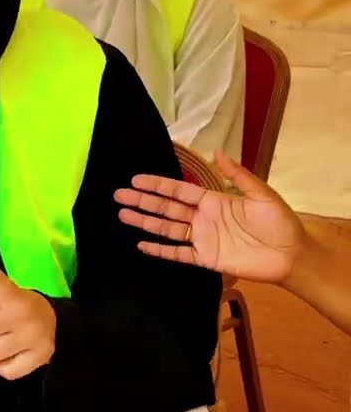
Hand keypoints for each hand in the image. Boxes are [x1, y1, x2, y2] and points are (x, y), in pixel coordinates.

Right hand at [115, 149, 305, 284]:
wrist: (292, 256)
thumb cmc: (281, 224)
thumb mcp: (262, 195)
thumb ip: (238, 176)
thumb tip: (217, 152)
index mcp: (213, 201)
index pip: (179, 191)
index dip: (157, 185)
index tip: (136, 179)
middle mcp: (203, 219)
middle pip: (166, 208)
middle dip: (142, 201)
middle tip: (119, 194)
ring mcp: (202, 239)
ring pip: (167, 229)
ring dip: (145, 222)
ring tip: (123, 214)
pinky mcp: (206, 259)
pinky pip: (178, 254)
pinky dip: (160, 250)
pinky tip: (142, 244)